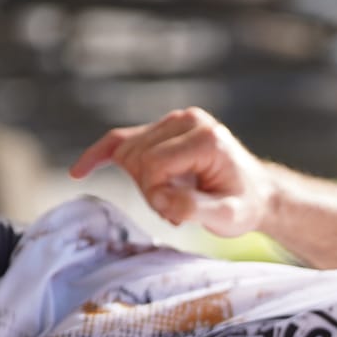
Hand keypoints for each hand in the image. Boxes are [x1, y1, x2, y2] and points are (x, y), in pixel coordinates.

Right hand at [67, 108, 275, 237]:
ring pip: (128, 154)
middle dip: (148, 190)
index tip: (175, 215)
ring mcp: (174, 121)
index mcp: (206, 137)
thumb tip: (162, 200)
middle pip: (137, 158)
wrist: (257, 194)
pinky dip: (100, 154)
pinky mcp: (162, 129)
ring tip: (170, 199)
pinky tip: (79, 171)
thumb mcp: (227, 216)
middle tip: (174, 210)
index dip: (155, 195)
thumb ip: (195, 208)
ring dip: (140, 183)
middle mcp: (189, 120)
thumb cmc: (243, 205)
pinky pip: (120, 140)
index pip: (153, 165)